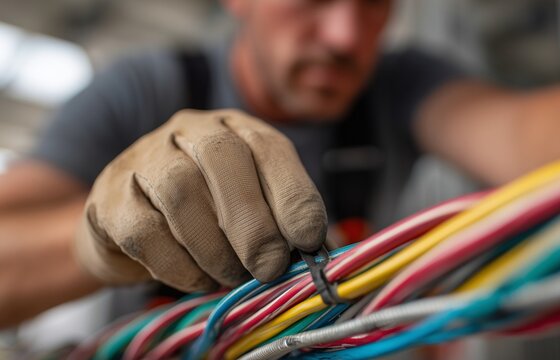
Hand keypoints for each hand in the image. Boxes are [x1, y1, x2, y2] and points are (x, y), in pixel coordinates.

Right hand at [75, 109, 326, 291]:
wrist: (131, 227)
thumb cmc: (205, 218)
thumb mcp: (249, 209)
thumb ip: (278, 221)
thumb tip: (315, 252)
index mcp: (234, 129)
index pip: (268, 146)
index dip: (292, 193)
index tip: (309, 239)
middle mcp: (189, 131)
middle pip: (221, 156)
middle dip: (253, 221)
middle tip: (270, 267)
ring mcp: (143, 158)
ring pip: (180, 191)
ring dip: (215, 247)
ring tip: (232, 276)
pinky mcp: (109, 197)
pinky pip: (144, 230)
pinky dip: (179, 265)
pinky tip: (199, 278)